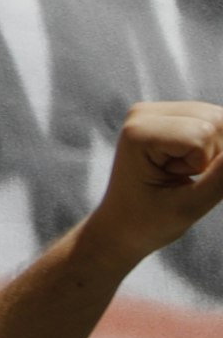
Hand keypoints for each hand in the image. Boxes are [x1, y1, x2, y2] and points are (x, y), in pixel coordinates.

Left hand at [80, 102, 222, 267]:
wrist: (124, 225)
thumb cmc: (149, 221)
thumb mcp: (190, 205)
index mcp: (139, 132)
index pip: (203, 134)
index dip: (203, 165)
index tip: (174, 181)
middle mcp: (144, 112)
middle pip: (215, 120)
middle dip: (214, 155)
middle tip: (181, 177)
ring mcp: (156, 111)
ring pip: (219, 120)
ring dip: (216, 152)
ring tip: (184, 172)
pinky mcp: (170, 116)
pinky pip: (215, 124)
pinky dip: (213, 148)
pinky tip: (189, 164)